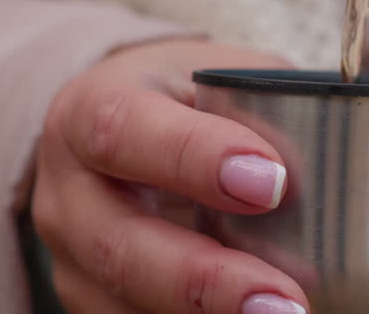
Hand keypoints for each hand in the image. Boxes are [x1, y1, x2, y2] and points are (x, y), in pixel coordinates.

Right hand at [31, 39, 309, 313]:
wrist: (117, 130)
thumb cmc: (179, 99)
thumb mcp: (213, 78)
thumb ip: (256, 112)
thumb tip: (301, 182)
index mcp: (89, 110)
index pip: (125, 133)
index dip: (195, 158)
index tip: (271, 183)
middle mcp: (67, 191)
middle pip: (118, 246)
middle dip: (205, 279)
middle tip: (282, 298)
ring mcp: (71, 257)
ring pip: (125, 302)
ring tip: (283, 313)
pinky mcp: (90, 298)